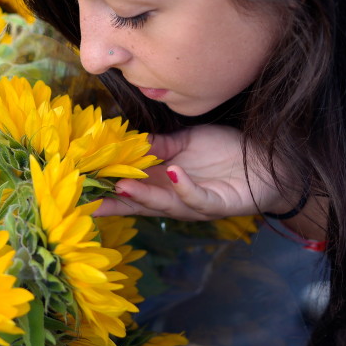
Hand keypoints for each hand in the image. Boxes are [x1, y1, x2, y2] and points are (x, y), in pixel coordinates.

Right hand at [94, 124, 289, 219]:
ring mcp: (195, 203)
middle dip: (114, 201)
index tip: (77, 182)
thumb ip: (161, 144)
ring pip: (164, 203)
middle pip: (139, 203)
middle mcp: (174, 198)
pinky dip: (185, 188)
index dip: (105, 185)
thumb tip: (134, 143)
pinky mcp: (219, 204)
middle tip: (87, 198)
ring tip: (124, 184)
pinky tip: (174, 173)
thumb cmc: (227, 151)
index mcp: (163, 181)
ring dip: (144, 195)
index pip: (128, 186)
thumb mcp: (187, 141)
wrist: (268, 160)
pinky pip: (198, 199)